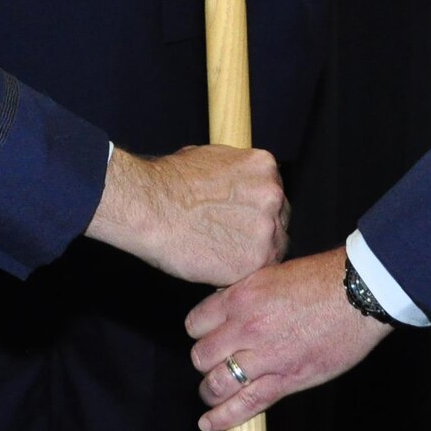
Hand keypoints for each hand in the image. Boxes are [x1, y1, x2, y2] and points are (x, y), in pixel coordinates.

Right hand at [84, 145, 286, 284]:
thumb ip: (237, 174)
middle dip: (259, 232)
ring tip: (220, 253)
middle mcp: (274, 195)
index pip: (275, 195)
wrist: (151, 207)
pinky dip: (240, 273)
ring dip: (251, 254)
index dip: (258, 210)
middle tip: (230, 239)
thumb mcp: (211, 158)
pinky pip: (257, 272)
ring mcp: (268, 228)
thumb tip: (237, 181)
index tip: (241, 220)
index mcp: (265, 167)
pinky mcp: (257, 260)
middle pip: (279, 222)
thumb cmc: (170, 182)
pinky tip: (217, 265)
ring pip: (272, 250)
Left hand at [186, 248, 392, 430]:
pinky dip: (223, 418)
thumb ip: (246, 293)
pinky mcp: (286, 380)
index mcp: (240, 297)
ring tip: (212, 392)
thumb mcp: (271, 274)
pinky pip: (246, 405)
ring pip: (217, 383)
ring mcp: (265, 357)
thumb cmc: (322, 278)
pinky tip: (210, 424)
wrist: (357, 294)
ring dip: (211, 390)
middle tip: (213, 362)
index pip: (195, 322)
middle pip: (201, 356)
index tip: (205, 335)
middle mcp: (246, 328)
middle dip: (204, 362)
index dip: (198, 331)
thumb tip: (230, 306)